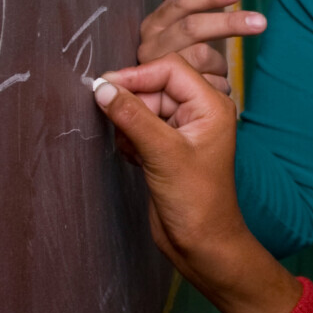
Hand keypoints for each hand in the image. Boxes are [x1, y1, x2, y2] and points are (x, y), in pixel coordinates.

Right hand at [94, 55, 246, 258]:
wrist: (202, 243)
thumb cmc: (197, 201)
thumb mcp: (163, 154)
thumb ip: (133, 117)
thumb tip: (102, 88)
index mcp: (210, 105)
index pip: (169, 69)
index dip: (136, 76)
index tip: (103, 88)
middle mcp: (199, 112)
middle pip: (154, 86)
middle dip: (131, 104)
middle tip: (117, 127)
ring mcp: (182, 130)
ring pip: (143, 107)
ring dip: (128, 124)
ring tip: (131, 149)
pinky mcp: (166, 148)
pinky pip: (139, 127)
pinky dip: (129, 138)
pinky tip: (134, 159)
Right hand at [137, 0, 266, 91]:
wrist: (148, 102)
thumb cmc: (169, 56)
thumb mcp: (170, 24)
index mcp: (154, 23)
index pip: (182, 1)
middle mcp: (150, 45)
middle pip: (194, 28)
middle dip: (229, 23)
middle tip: (261, 22)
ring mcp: (155, 71)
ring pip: (202, 57)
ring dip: (219, 65)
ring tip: (218, 73)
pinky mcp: (165, 99)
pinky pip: (208, 86)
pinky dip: (218, 86)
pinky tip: (215, 89)